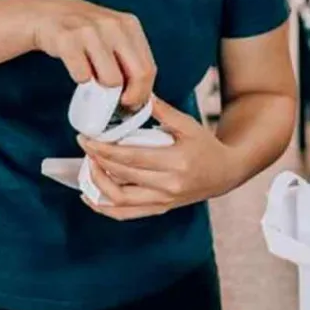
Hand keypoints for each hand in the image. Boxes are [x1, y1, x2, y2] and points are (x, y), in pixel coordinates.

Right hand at [30, 0, 155, 109]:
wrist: (47, 15)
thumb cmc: (86, 33)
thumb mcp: (114, 38)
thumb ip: (132, 64)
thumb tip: (149, 102)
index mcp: (129, 24)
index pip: (148, 68)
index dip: (143, 92)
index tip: (133, 103)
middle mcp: (113, 25)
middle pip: (138, 74)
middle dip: (130, 97)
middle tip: (118, 104)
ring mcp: (90, 30)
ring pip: (111, 79)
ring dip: (103, 89)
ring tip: (94, 80)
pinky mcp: (67, 39)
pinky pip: (82, 76)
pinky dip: (81, 80)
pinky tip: (78, 70)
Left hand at [78, 97, 240, 220]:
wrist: (224, 173)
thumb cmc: (206, 147)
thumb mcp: (188, 124)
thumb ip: (162, 111)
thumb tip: (138, 95)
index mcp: (176, 162)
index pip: (131, 158)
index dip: (105, 150)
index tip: (88, 139)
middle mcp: (168, 186)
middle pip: (122, 177)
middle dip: (97, 161)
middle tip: (85, 144)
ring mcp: (163, 201)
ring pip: (120, 200)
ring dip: (97, 184)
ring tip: (89, 165)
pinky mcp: (159, 209)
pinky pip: (126, 214)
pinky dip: (104, 207)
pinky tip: (90, 195)